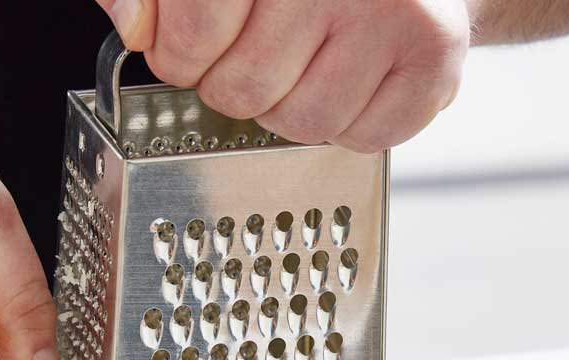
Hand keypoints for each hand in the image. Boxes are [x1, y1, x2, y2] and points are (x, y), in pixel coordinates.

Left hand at [97, 0, 468, 151]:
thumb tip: (135, 26)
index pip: (191, 35)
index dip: (183, 56)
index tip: (199, 43)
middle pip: (242, 91)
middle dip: (237, 88)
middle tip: (266, 51)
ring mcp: (393, 9)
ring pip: (299, 124)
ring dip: (293, 111)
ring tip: (314, 62)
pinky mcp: (434, 52)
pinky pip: (362, 138)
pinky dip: (352, 125)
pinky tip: (358, 76)